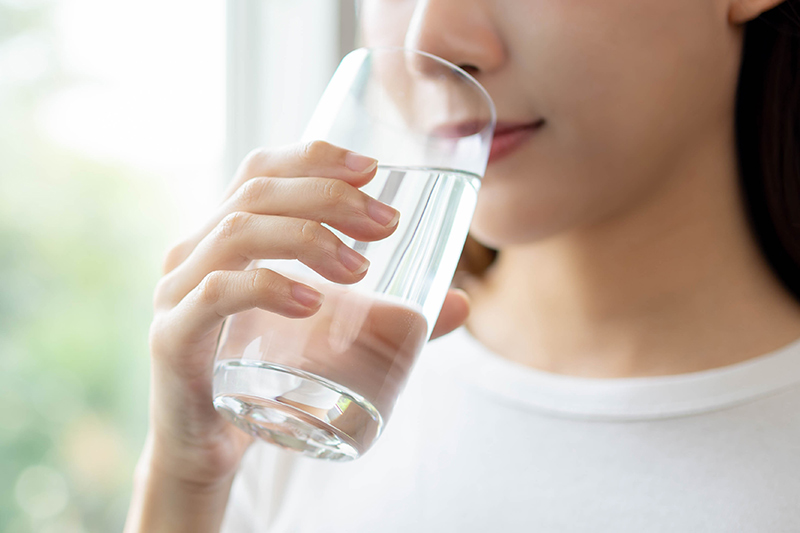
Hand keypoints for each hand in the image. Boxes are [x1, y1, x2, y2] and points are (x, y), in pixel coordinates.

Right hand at [145, 140, 468, 486]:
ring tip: (360, 268)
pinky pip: (214, 296)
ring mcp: (177, 292)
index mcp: (226, 236)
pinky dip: (267, 288)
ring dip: (307, 237)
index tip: (373, 169)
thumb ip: (390, 318)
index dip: (315, 157)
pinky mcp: (172, 338)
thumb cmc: (266, 376)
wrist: (207, 445)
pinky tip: (310, 302)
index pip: (262, 170)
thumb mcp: (328, 335)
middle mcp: (195, 252)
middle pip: (257, 193)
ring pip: (238, 233)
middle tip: (387, 225)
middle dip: (329, 197)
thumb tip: (463, 303)